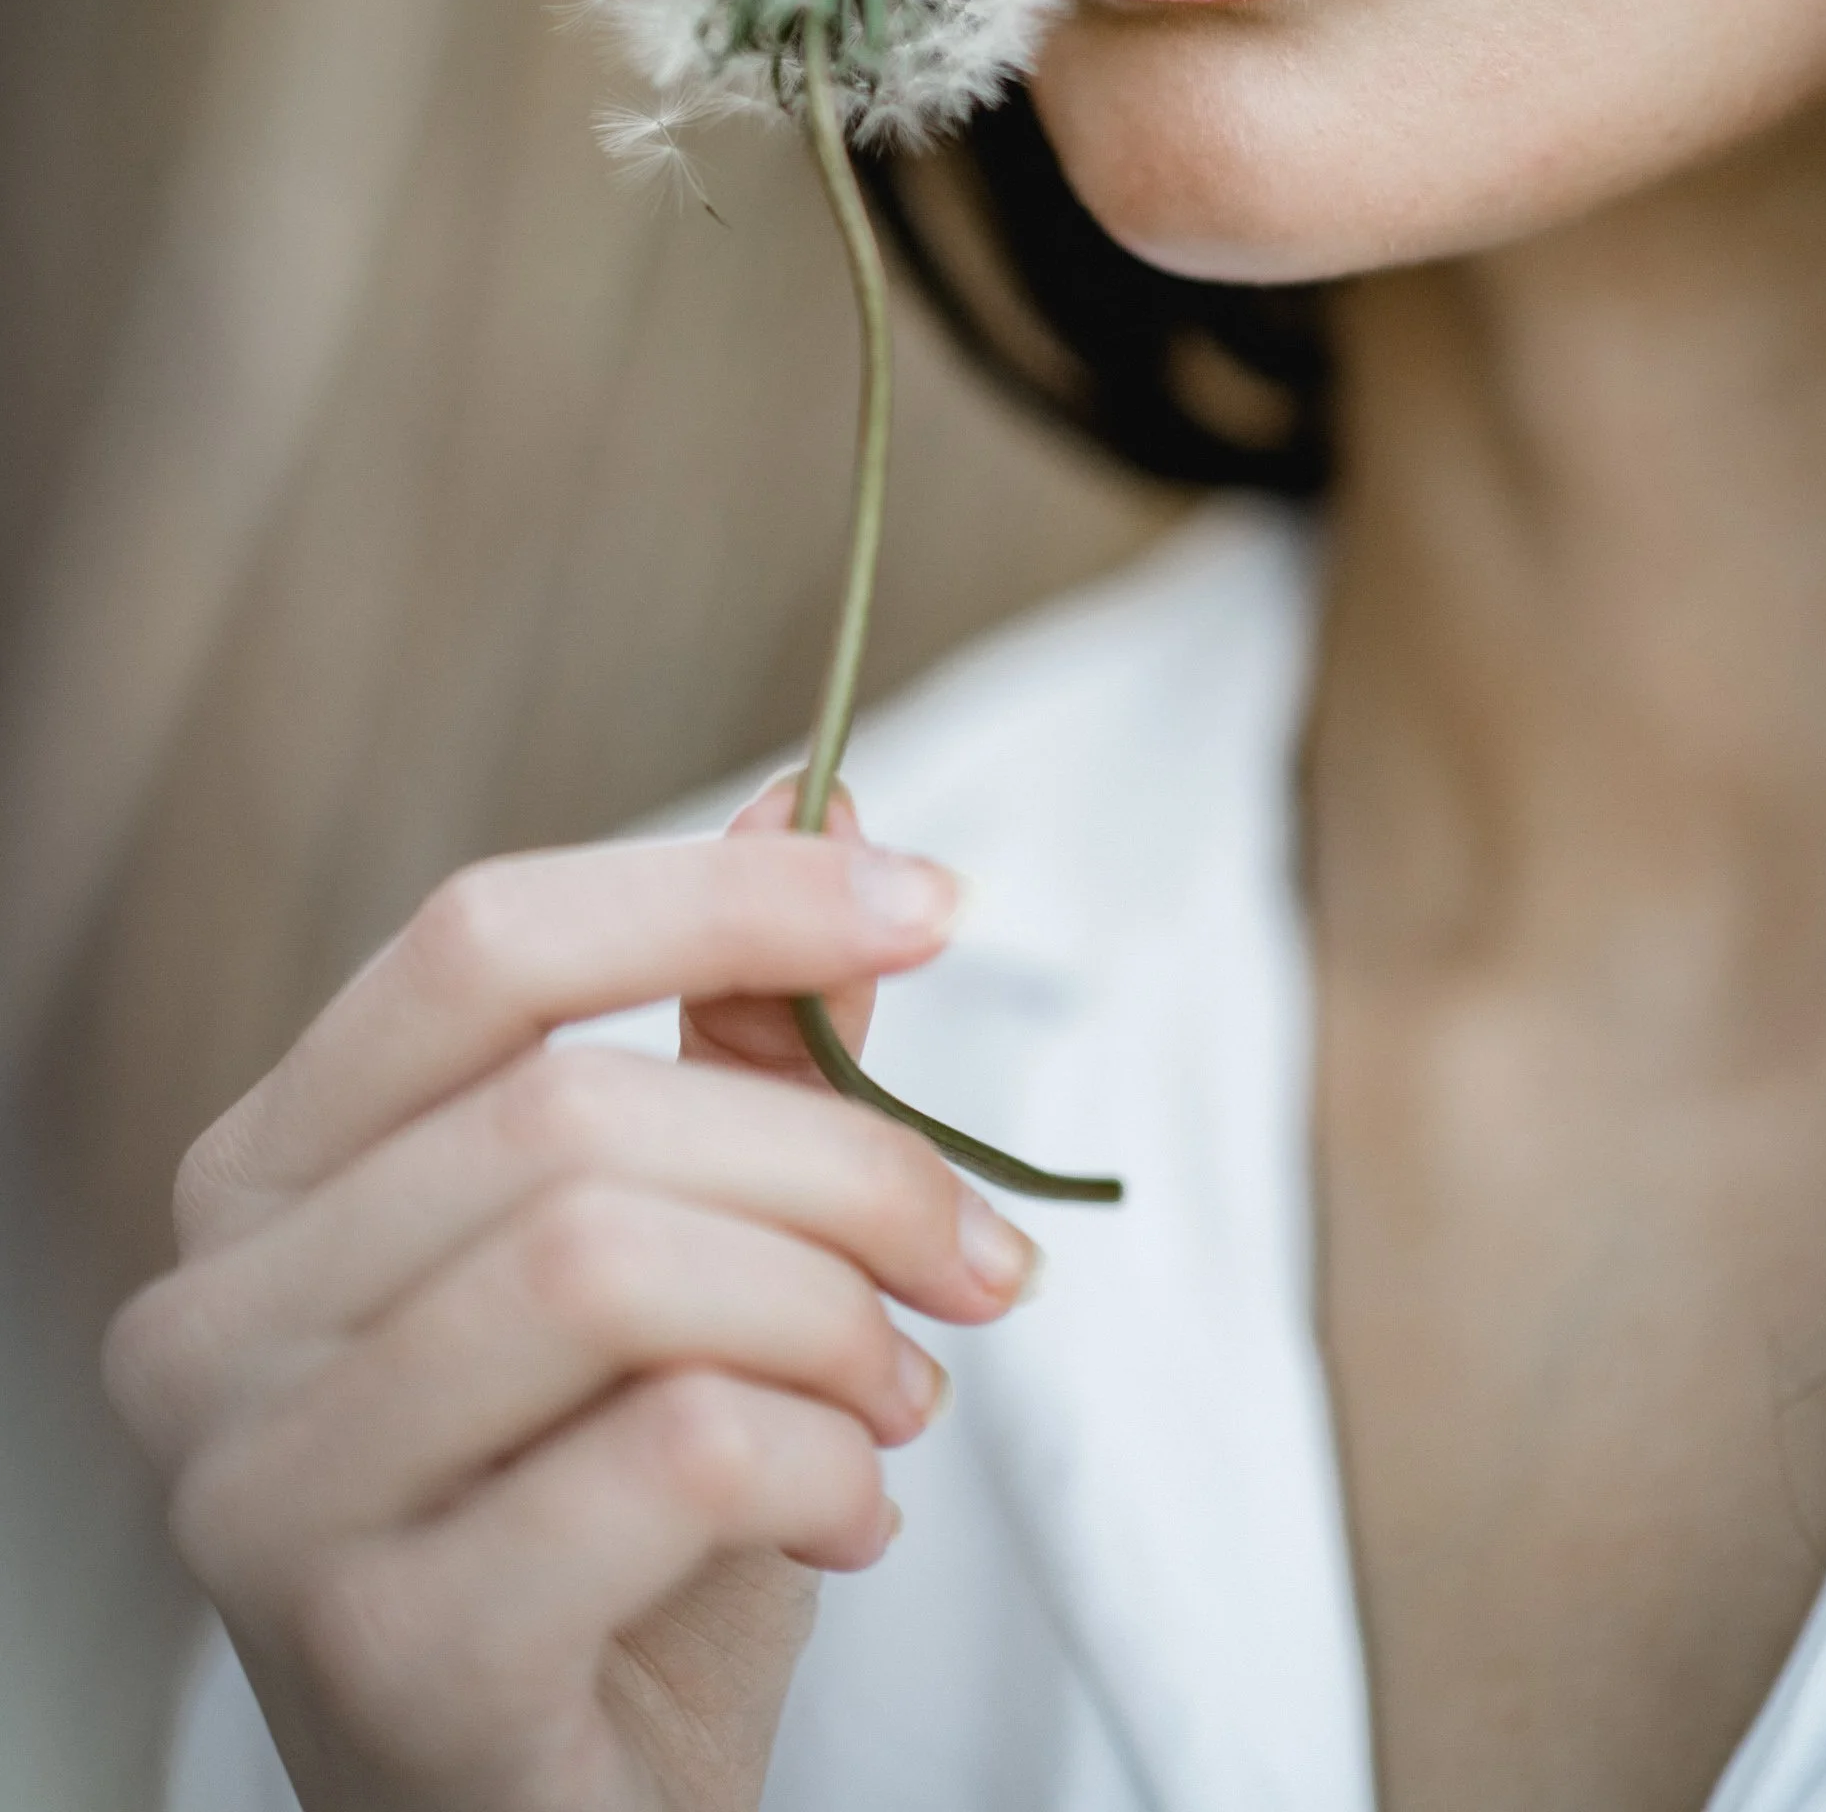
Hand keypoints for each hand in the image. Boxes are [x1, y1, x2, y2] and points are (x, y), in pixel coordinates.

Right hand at [105, 781, 1037, 1811]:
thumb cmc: (611, 1530)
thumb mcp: (686, 1258)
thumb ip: (729, 1040)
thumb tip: (817, 797)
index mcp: (271, 1173)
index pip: (481, 942)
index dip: (722, 894)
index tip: (936, 900)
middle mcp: (212, 1314)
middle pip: (569, 1114)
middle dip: (841, 1165)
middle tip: (985, 1254)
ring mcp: (262, 1492)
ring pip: (605, 1267)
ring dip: (833, 1318)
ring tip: (908, 1395)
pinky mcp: (371, 1656)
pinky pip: (660, 1454)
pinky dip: (819, 1463)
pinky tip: (852, 1515)